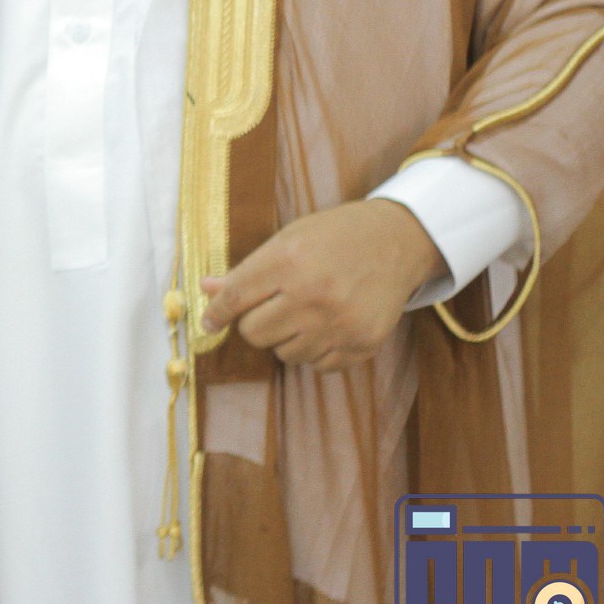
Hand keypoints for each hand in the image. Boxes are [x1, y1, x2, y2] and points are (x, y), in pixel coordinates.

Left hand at [200, 199, 448, 371]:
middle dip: (256, 323)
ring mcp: (341, 323)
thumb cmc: (333, 237)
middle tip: (272, 307)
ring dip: (286, 339)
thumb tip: (206, 289)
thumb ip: (247, 270)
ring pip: (285, 354)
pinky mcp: (362, 343)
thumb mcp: (287, 240)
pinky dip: (315, 352)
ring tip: (305, 313)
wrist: (396, 241)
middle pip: (254, 333)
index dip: (215, 313)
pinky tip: (327, 326)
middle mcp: (314, 295)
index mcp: (289, 261)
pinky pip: (318, 366)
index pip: (236, 297)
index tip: (208, 323)